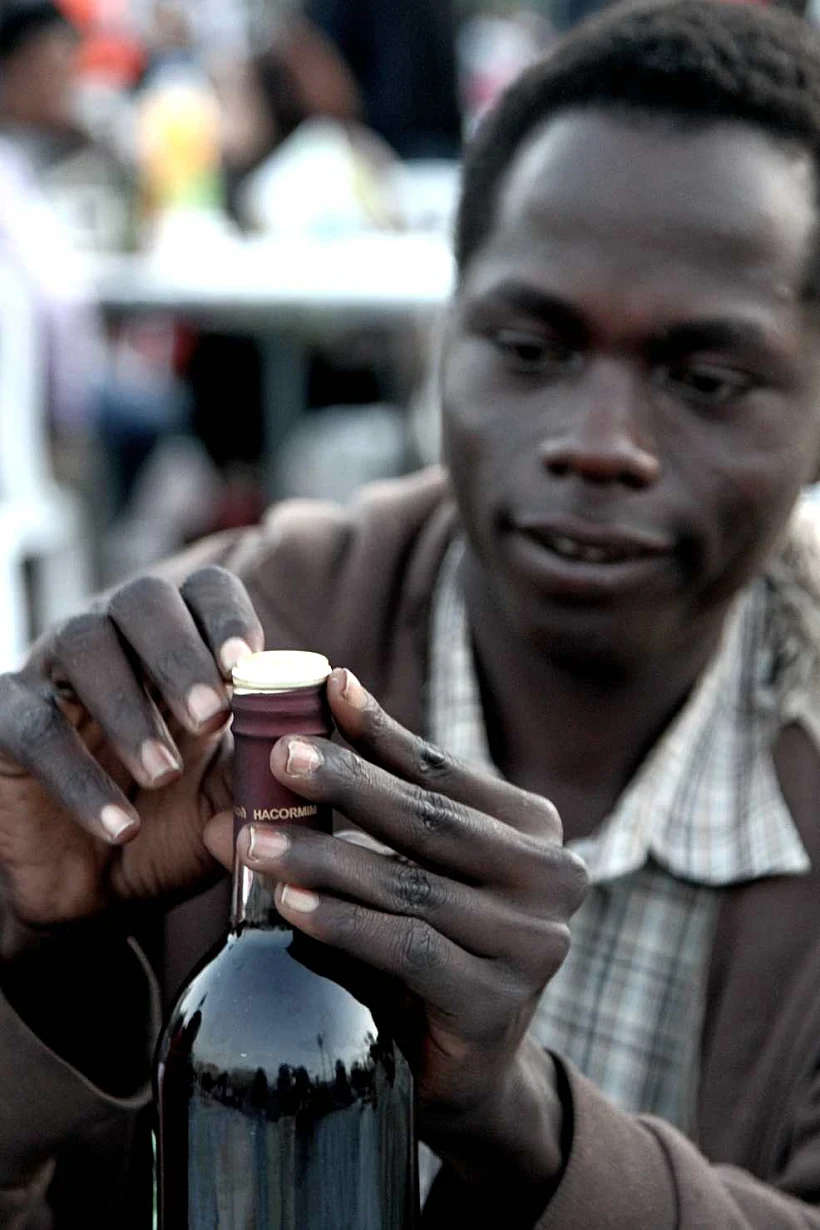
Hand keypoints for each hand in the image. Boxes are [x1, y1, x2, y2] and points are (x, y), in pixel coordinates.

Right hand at [0, 567, 262, 935]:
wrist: (95, 896)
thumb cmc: (171, 827)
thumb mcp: (230, 801)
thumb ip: (267, 773)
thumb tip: (308, 754)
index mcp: (180, 647)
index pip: (204, 590)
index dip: (226, 616)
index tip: (248, 666)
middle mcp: (117, 642)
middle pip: (143, 599)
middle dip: (181, 654)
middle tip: (212, 717)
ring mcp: (55, 676)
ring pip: (84, 645)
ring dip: (131, 708)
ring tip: (163, 774)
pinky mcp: (6, 723)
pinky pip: (36, 729)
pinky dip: (81, 779)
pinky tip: (122, 826)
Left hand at [206, 668, 587, 1200]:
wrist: (461, 1064)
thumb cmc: (427, 939)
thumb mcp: (409, 860)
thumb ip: (369, 799)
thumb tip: (285, 735)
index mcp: (535, 830)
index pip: (443, 772)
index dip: (380, 732)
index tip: (323, 688)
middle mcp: (552, 879)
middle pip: (429, 822)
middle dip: (346, 785)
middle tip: (278, 755)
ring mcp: (532, 945)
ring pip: (410, 885)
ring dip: (323, 858)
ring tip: (252, 839)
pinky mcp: (498, 1003)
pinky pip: (407, 949)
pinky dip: (344, 924)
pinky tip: (291, 903)